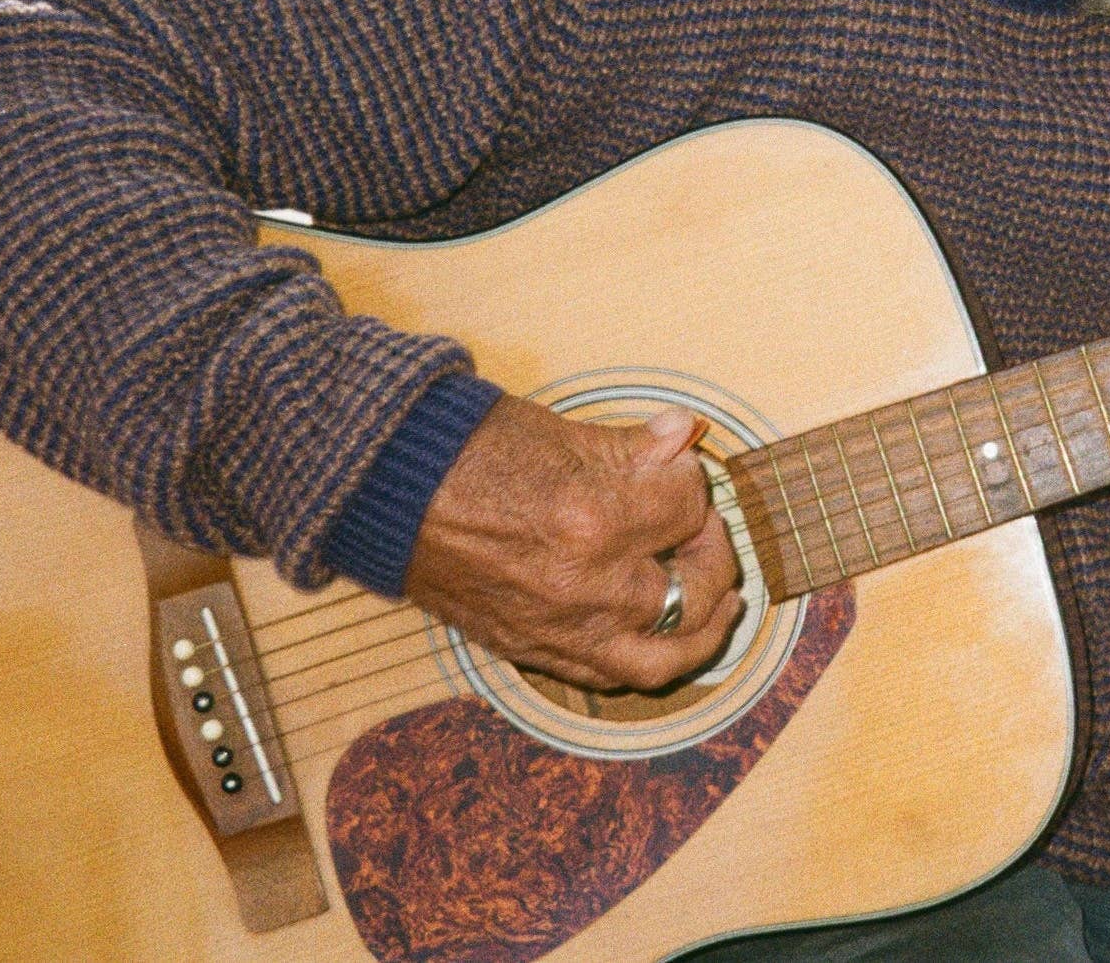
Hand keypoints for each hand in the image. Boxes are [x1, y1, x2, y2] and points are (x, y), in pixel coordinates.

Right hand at [400, 398, 745, 691]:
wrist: (388, 489)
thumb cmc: (471, 451)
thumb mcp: (565, 434)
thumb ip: (636, 446)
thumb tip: (686, 436)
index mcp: (598, 522)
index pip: (689, 508)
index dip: (692, 482)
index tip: (680, 468)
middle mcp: (585, 588)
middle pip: (691, 591)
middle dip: (713, 558)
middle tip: (708, 534)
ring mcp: (557, 630)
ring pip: (660, 660)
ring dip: (701, 634)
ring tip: (721, 607)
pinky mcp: (527, 649)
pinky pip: (603, 674)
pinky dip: (641, 655)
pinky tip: (657, 631)